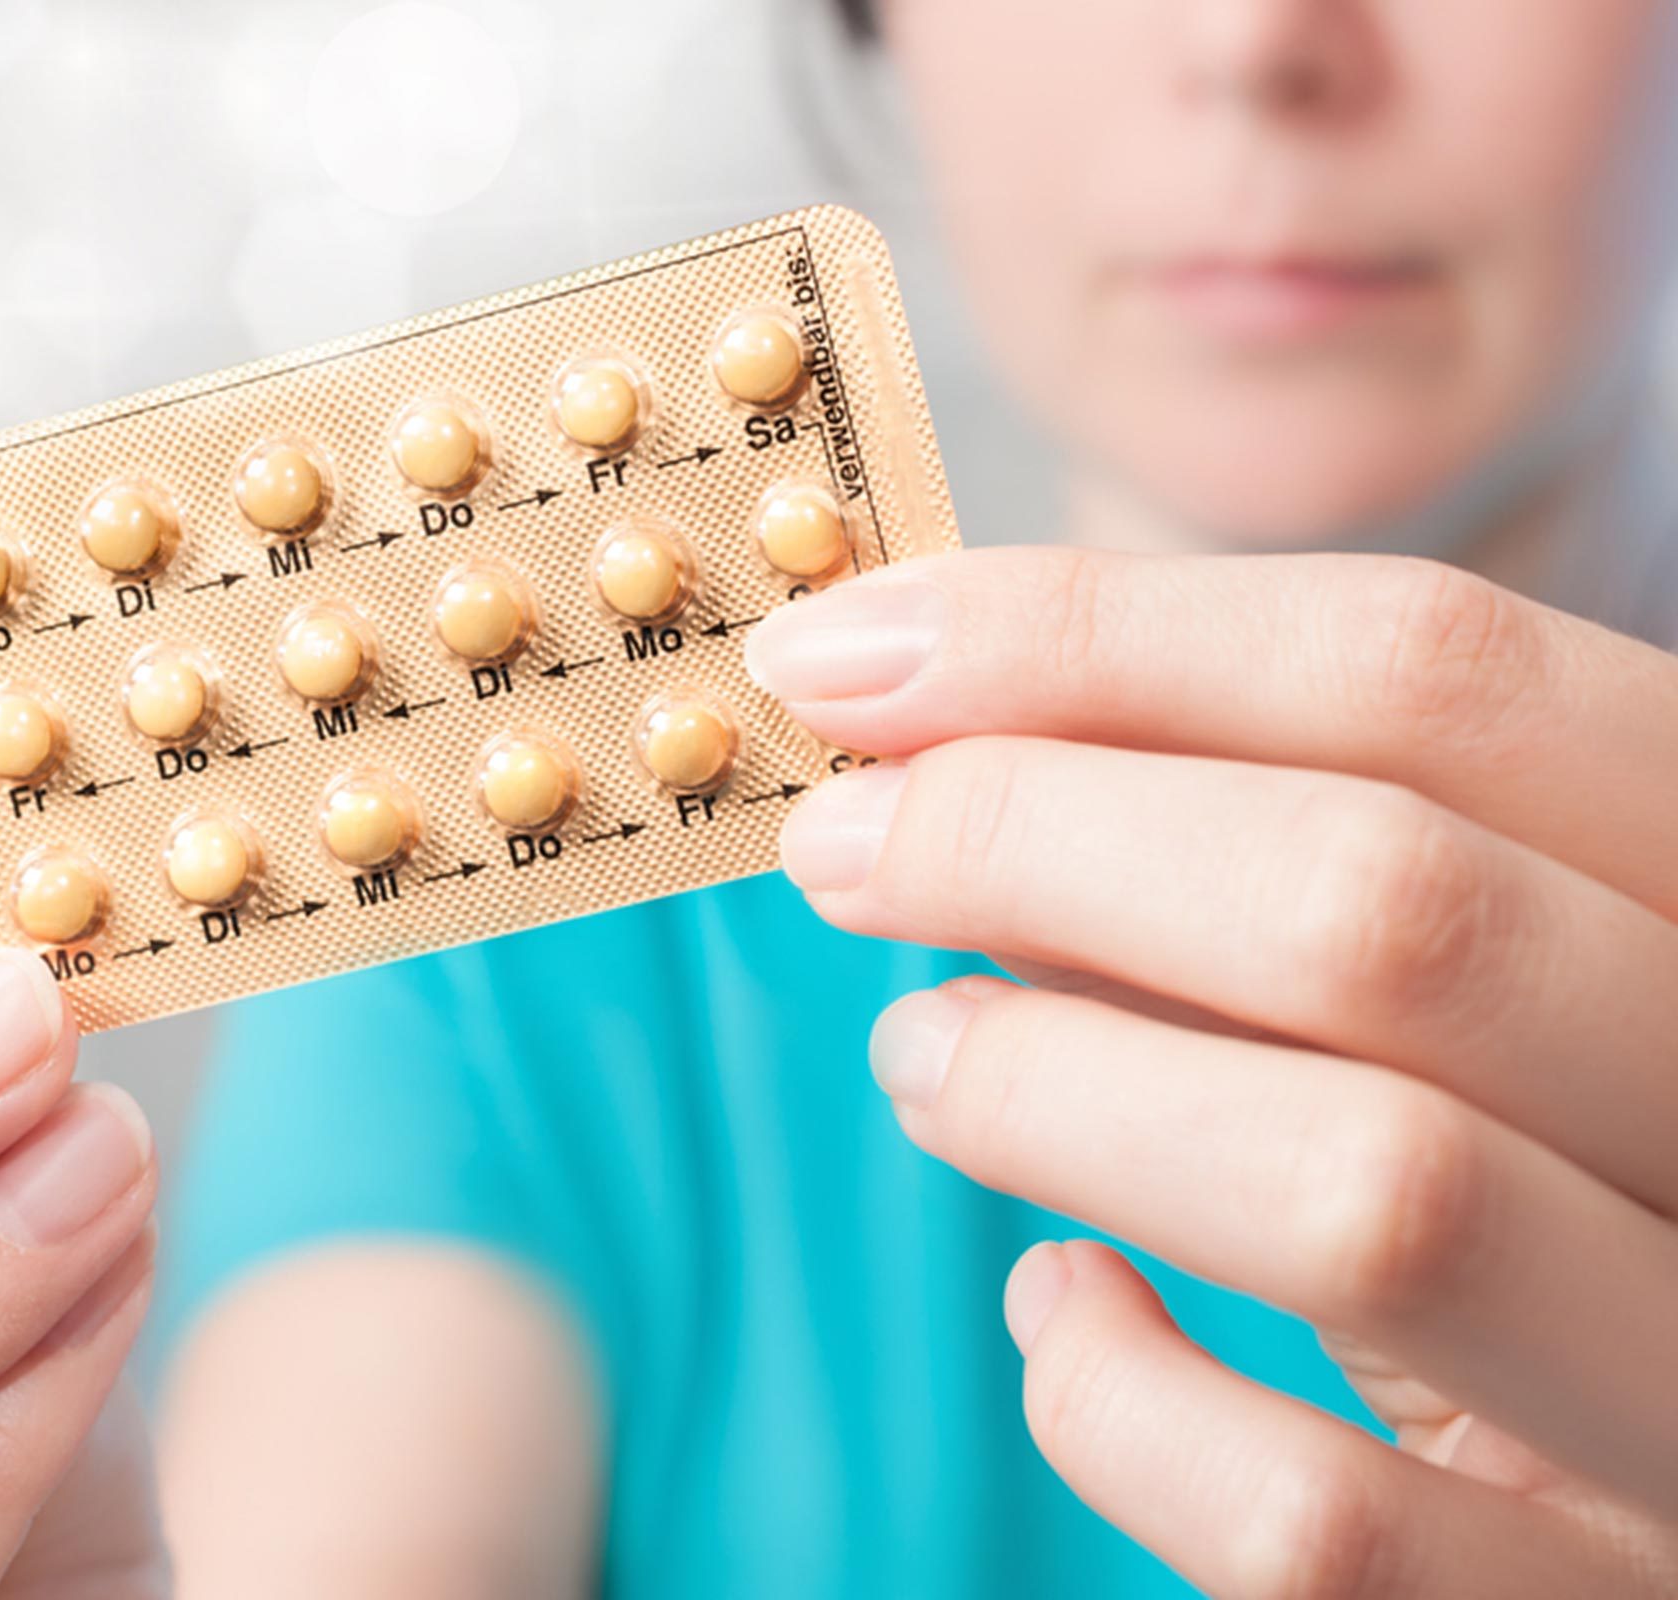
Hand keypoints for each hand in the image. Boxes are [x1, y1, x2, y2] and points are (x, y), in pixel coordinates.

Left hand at [750, 548, 1677, 1596]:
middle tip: (836, 847)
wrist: (1650, 1501)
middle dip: (1037, 836)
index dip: (1092, 634)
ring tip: (919, 1053)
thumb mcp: (1444, 993)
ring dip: (1062, 1089)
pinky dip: (1121, 1402)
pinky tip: (1061, 1310)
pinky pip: (1317, 1528)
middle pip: (1395, 906)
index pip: (1441, 678)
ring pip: (1378, 1195)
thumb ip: (1242, 874)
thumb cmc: (1531, 1177)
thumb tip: (942, 771)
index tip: (845, 651)